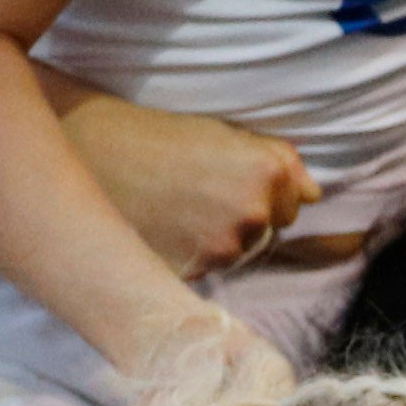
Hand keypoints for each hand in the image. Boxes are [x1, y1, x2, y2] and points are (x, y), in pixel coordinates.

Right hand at [66, 102, 316, 275]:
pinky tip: (163, 229)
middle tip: (196, 194)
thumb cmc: (158, 137)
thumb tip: (315, 193)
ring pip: (239, 252)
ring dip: (218, 238)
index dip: (263, 191)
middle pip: (269, 231)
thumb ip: (278, 163)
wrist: (89, 153)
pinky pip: (208, 268)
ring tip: (176, 209)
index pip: (295, 202)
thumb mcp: (224, 135)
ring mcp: (223, 247)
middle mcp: (254, 215)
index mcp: (268, 175)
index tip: (226, 178)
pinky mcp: (193, 271)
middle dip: (244, 217)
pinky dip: (190, 254)